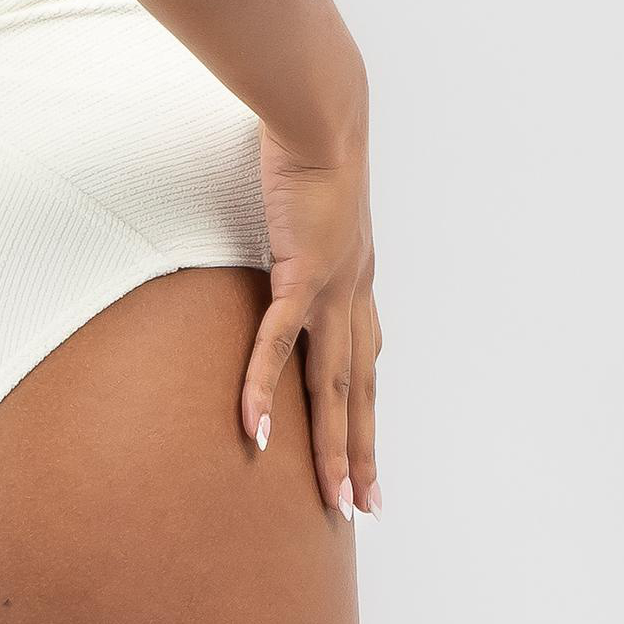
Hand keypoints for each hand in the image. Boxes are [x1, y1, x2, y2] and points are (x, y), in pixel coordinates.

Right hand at [242, 123, 381, 520]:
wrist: (321, 116)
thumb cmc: (310, 143)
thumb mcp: (309, 197)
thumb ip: (299, 220)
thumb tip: (281, 219)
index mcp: (357, 279)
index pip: (365, 362)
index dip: (366, 413)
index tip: (368, 458)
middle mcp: (353, 293)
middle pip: (359, 390)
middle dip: (362, 451)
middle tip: (362, 507)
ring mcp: (331, 289)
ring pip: (332, 386)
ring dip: (331, 446)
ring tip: (331, 500)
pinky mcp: (301, 275)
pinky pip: (278, 344)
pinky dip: (265, 388)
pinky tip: (255, 430)